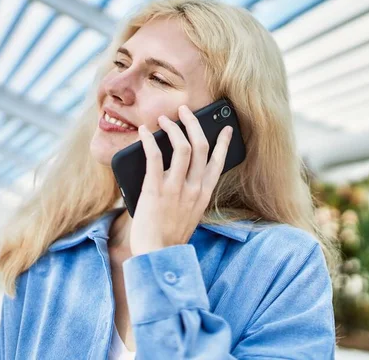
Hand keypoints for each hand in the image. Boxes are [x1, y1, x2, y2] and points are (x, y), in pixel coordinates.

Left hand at [129, 104, 232, 255]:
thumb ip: (190, 193)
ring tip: (163, 119)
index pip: (218, 161)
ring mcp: (175, 188)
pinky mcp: (155, 190)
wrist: (157, 255)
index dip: (223, 142)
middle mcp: (193, 188)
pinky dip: (148, 140)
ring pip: (181, 147)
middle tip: (185, 111)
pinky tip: (143, 133)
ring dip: (172, 128)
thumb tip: (181, 170)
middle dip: (193, 123)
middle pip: (200, 146)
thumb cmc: (170, 236)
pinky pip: (154, 157)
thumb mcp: (190, 213)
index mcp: (204, 194)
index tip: (226, 128)